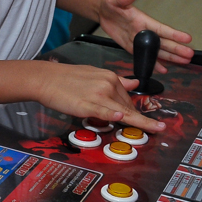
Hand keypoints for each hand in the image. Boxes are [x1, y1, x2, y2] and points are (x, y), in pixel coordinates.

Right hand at [38, 61, 164, 132]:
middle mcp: (108, 85)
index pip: (128, 99)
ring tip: (155, 128)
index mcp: (110, 77)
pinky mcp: (87, 105)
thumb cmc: (67, 77)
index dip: (135, 112)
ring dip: (138, 122)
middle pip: (126, 107)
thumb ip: (117, 80)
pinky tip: (121, 118)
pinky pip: (104, 112)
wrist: (46, 79)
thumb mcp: (95, 73)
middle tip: (140, 127)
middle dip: (132, 118)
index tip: (153, 122)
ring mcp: (98, 95)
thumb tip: (135, 83)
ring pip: (122, 112)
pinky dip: (113, 115)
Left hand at [98, 0, 193, 73]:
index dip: (174, 34)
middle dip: (177, 49)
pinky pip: (145, 57)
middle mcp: (145, 31)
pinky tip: (163, 69)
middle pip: (163, 42)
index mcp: (143, 20)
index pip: (161, 29)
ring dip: (171, 57)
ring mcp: (139, 41)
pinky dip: (154, 63)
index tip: (188, 38)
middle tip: (190, 54)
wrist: (103, 11)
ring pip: (158, 51)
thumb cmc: (111, 3)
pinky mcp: (132, 47)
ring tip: (184, 61)